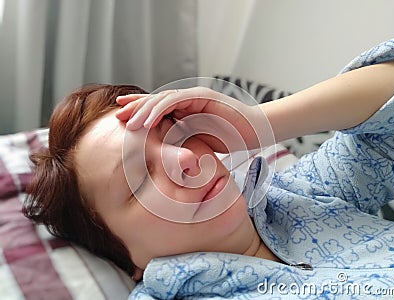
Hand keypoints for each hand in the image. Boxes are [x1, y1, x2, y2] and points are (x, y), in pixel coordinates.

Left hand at [116, 87, 271, 151]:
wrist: (254, 131)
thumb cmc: (229, 138)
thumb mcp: (198, 143)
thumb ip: (181, 141)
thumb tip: (162, 153)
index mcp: (184, 111)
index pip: (157, 110)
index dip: (139, 112)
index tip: (121, 120)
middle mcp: (187, 100)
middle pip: (155, 101)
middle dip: (135, 108)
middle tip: (118, 117)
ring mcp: (195, 96)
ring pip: (162, 99)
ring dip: (144, 110)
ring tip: (129, 122)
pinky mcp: (203, 96)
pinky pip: (177, 101)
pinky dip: (160, 109)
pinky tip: (148, 120)